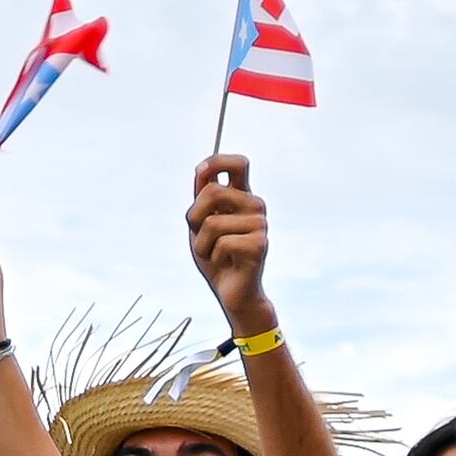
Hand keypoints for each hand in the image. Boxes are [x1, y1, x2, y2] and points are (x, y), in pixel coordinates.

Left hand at [186, 155, 276, 335]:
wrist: (231, 293)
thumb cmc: (216, 258)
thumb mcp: (201, 226)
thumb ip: (201, 200)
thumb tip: (201, 170)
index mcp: (241, 197)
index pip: (238, 164)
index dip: (218, 161)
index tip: (201, 172)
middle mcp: (254, 206)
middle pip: (212, 191)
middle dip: (195, 217)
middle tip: (201, 237)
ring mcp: (260, 224)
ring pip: (212, 223)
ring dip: (202, 244)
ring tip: (214, 254)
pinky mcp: (260, 244)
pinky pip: (221, 244)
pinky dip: (213, 257)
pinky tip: (225, 263)